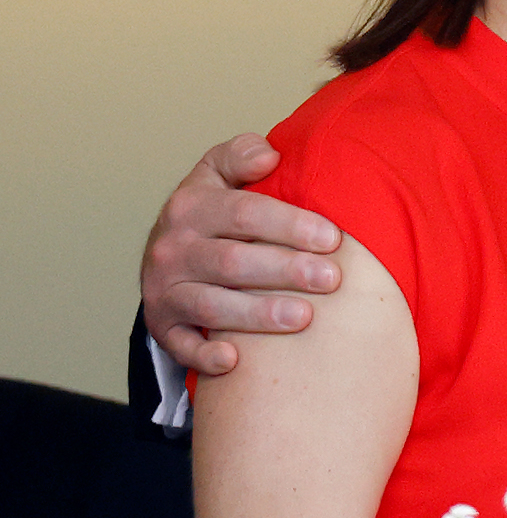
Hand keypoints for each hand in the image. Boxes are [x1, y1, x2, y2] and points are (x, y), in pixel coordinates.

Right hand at [141, 134, 342, 375]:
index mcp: (190, 207)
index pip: (244, 213)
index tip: (333, 237)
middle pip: (233, 262)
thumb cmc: (211, 214)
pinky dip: (204, 356)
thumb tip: (268, 156)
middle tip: (332, 279)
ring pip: (211, 305)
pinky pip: (180, 346)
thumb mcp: (217, 175)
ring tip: (305, 317)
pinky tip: (236, 361)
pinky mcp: (162, 326)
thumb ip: (240, 157)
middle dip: (286, 270)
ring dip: (258, 314)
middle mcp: (172, 249)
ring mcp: (164, 291)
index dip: (290, 224)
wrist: (164, 258)